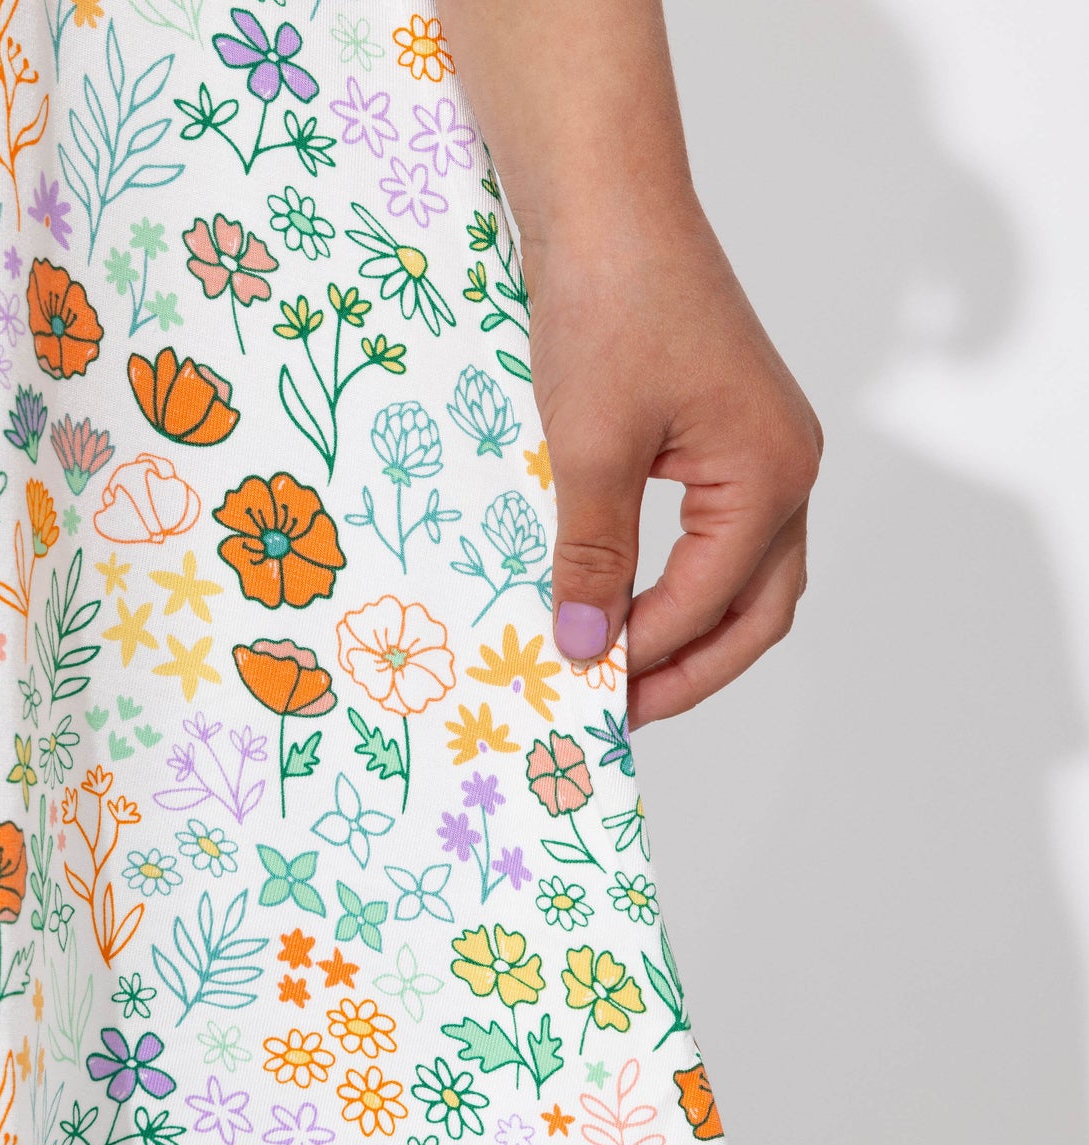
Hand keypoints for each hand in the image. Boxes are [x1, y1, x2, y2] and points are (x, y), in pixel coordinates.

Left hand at [526, 201, 821, 729]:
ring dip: (688, 631)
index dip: (647, 656)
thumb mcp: (591, 447)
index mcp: (771, 477)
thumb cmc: (609, 311)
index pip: (712, 604)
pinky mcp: (727, 437)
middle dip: (689, 667)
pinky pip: (717, 536)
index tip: (585, 692)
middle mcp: (787, 471)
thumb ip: (594, 554)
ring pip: (743, 578)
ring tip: (622, 671)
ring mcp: (763, 452)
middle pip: (756, 609)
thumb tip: (584, 645)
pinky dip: (678, 582)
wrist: (610, 207)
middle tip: (621, 710)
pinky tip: (625, 598)